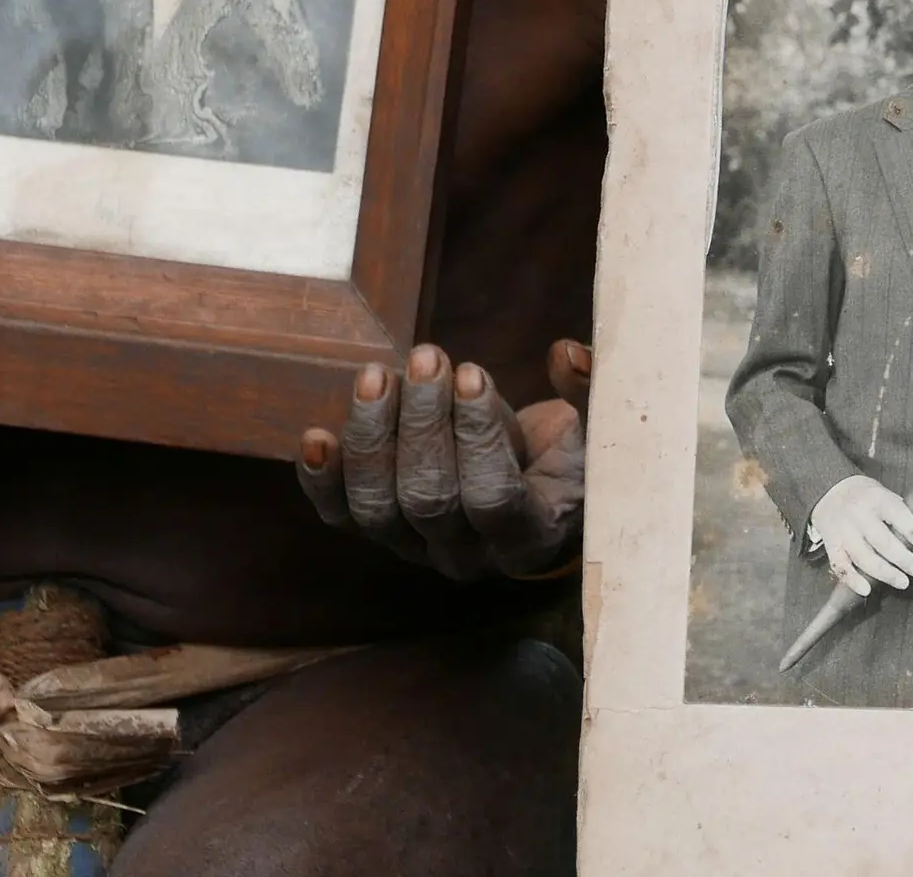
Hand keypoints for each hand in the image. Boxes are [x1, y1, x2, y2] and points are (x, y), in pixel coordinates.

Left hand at [301, 340, 588, 580]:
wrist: (534, 498)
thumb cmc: (569, 459)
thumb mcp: (598, 431)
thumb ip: (595, 395)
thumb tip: (567, 355)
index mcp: (529, 537)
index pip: (492, 498)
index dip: (477, 437)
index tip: (473, 373)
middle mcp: (468, 557)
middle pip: (428, 500)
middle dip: (422, 421)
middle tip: (426, 357)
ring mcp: (417, 550)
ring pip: (376, 509)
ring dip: (372, 435)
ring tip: (377, 374)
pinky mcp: (380, 533)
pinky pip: (340, 515)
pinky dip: (321, 478)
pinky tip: (314, 435)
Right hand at [808, 474, 912, 597]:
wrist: (829, 491)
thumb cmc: (866, 496)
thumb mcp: (887, 496)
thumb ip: (909, 517)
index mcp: (876, 498)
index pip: (897, 513)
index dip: (912, 529)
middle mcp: (858, 514)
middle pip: (881, 540)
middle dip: (902, 558)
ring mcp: (843, 531)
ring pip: (864, 557)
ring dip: (885, 573)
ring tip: (902, 582)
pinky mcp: (832, 545)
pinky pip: (841, 566)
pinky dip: (853, 580)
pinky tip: (867, 589)